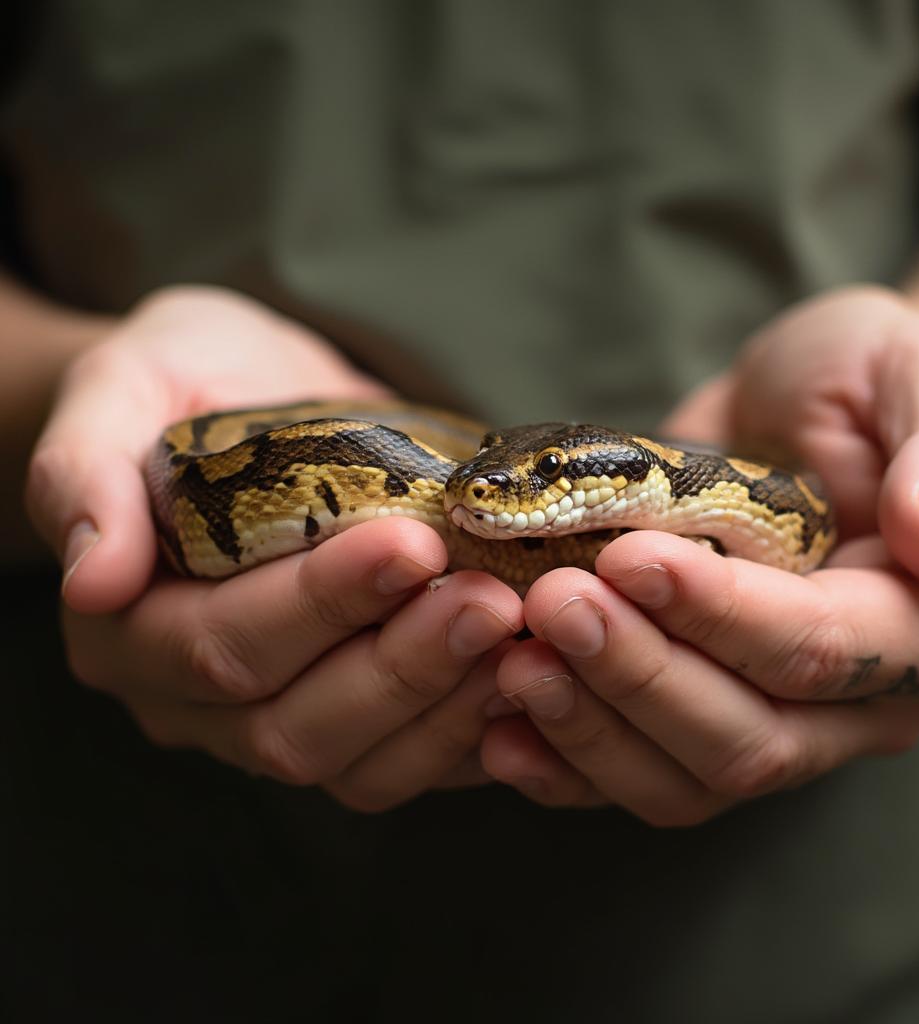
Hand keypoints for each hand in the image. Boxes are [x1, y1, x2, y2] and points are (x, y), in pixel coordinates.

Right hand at [29, 286, 522, 807]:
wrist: (258, 397)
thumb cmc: (187, 381)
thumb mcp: (123, 389)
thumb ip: (85, 471)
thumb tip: (92, 574)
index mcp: (132, 629)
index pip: (222, 645)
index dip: (317, 605)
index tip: (409, 542)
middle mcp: (197, 701)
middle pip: (296, 726)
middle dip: (402, 664)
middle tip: (489, 596)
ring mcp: (276, 720)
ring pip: (361, 764)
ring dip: (449, 707)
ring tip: (522, 634)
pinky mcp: (354, 721)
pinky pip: (412, 762)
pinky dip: (475, 733)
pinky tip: (531, 679)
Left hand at [480, 286, 918, 823]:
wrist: (794, 408)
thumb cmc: (859, 382)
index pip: (814, 649)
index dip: (717, 614)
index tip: (628, 558)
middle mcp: (856, 702)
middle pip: (746, 738)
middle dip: (640, 675)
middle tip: (552, 603)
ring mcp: (776, 724)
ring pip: (685, 778)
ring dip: (591, 727)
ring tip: (514, 660)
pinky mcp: (700, 721)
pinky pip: (636, 777)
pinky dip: (567, 765)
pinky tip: (501, 732)